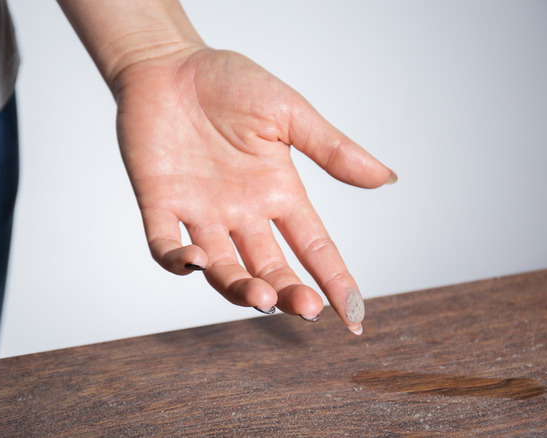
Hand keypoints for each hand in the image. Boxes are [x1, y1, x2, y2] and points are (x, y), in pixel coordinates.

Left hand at [113, 47, 395, 334]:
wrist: (168, 63)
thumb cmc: (228, 81)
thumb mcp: (287, 112)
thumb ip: (331, 148)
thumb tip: (387, 177)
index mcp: (278, 192)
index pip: (314, 247)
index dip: (336, 281)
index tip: (355, 315)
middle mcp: (242, 212)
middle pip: (271, 267)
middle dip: (289, 292)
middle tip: (306, 307)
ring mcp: (200, 212)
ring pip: (222, 268)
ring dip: (239, 288)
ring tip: (260, 296)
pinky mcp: (159, 204)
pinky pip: (164, 246)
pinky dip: (177, 261)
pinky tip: (196, 262)